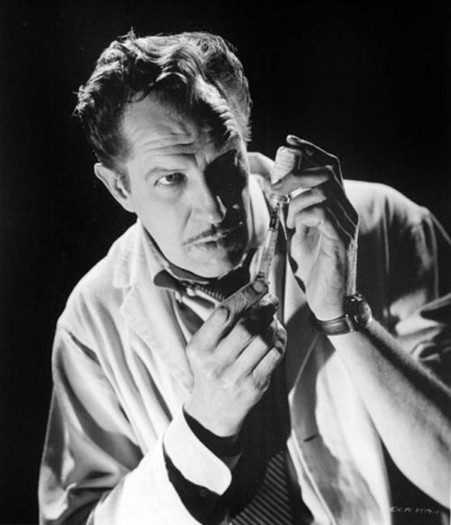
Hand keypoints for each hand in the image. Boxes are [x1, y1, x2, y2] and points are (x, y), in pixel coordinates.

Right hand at [184, 280, 285, 436]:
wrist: (214, 410)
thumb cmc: (211, 367)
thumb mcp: (204, 346)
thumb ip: (222, 322)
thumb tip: (253, 291)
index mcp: (199, 347)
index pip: (223, 313)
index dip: (245, 295)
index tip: (260, 284)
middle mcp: (215, 363)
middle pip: (247, 326)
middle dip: (263, 308)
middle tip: (271, 300)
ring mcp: (235, 376)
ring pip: (263, 340)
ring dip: (272, 324)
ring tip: (272, 317)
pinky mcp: (254, 386)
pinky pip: (274, 356)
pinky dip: (280, 339)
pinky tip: (277, 333)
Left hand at [271, 135, 358, 319]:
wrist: (328, 302)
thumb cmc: (313, 269)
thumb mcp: (298, 236)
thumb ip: (294, 213)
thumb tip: (279, 192)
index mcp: (337, 206)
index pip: (330, 166)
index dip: (311, 150)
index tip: (289, 141)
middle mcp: (346, 211)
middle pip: (327, 171)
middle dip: (295, 173)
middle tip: (276, 188)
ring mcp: (346, 225)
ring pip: (321, 191)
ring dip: (296, 201)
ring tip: (289, 221)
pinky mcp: (341, 241)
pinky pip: (321, 213)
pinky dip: (302, 215)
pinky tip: (295, 229)